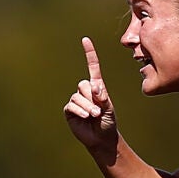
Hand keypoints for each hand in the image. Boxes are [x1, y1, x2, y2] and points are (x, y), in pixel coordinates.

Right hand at [63, 37, 118, 159]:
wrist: (102, 138)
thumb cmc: (108, 121)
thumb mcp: (108, 107)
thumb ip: (102, 96)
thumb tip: (93, 87)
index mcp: (96, 87)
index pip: (92, 67)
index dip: (89, 53)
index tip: (85, 40)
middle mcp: (85, 91)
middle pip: (84, 84)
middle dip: (93, 98)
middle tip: (99, 110)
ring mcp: (77, 100)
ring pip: (78, 96)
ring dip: (88, 107)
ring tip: (94, 116)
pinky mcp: (70, 110)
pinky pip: (72, 105)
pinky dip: (80, 111)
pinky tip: (85, 117)